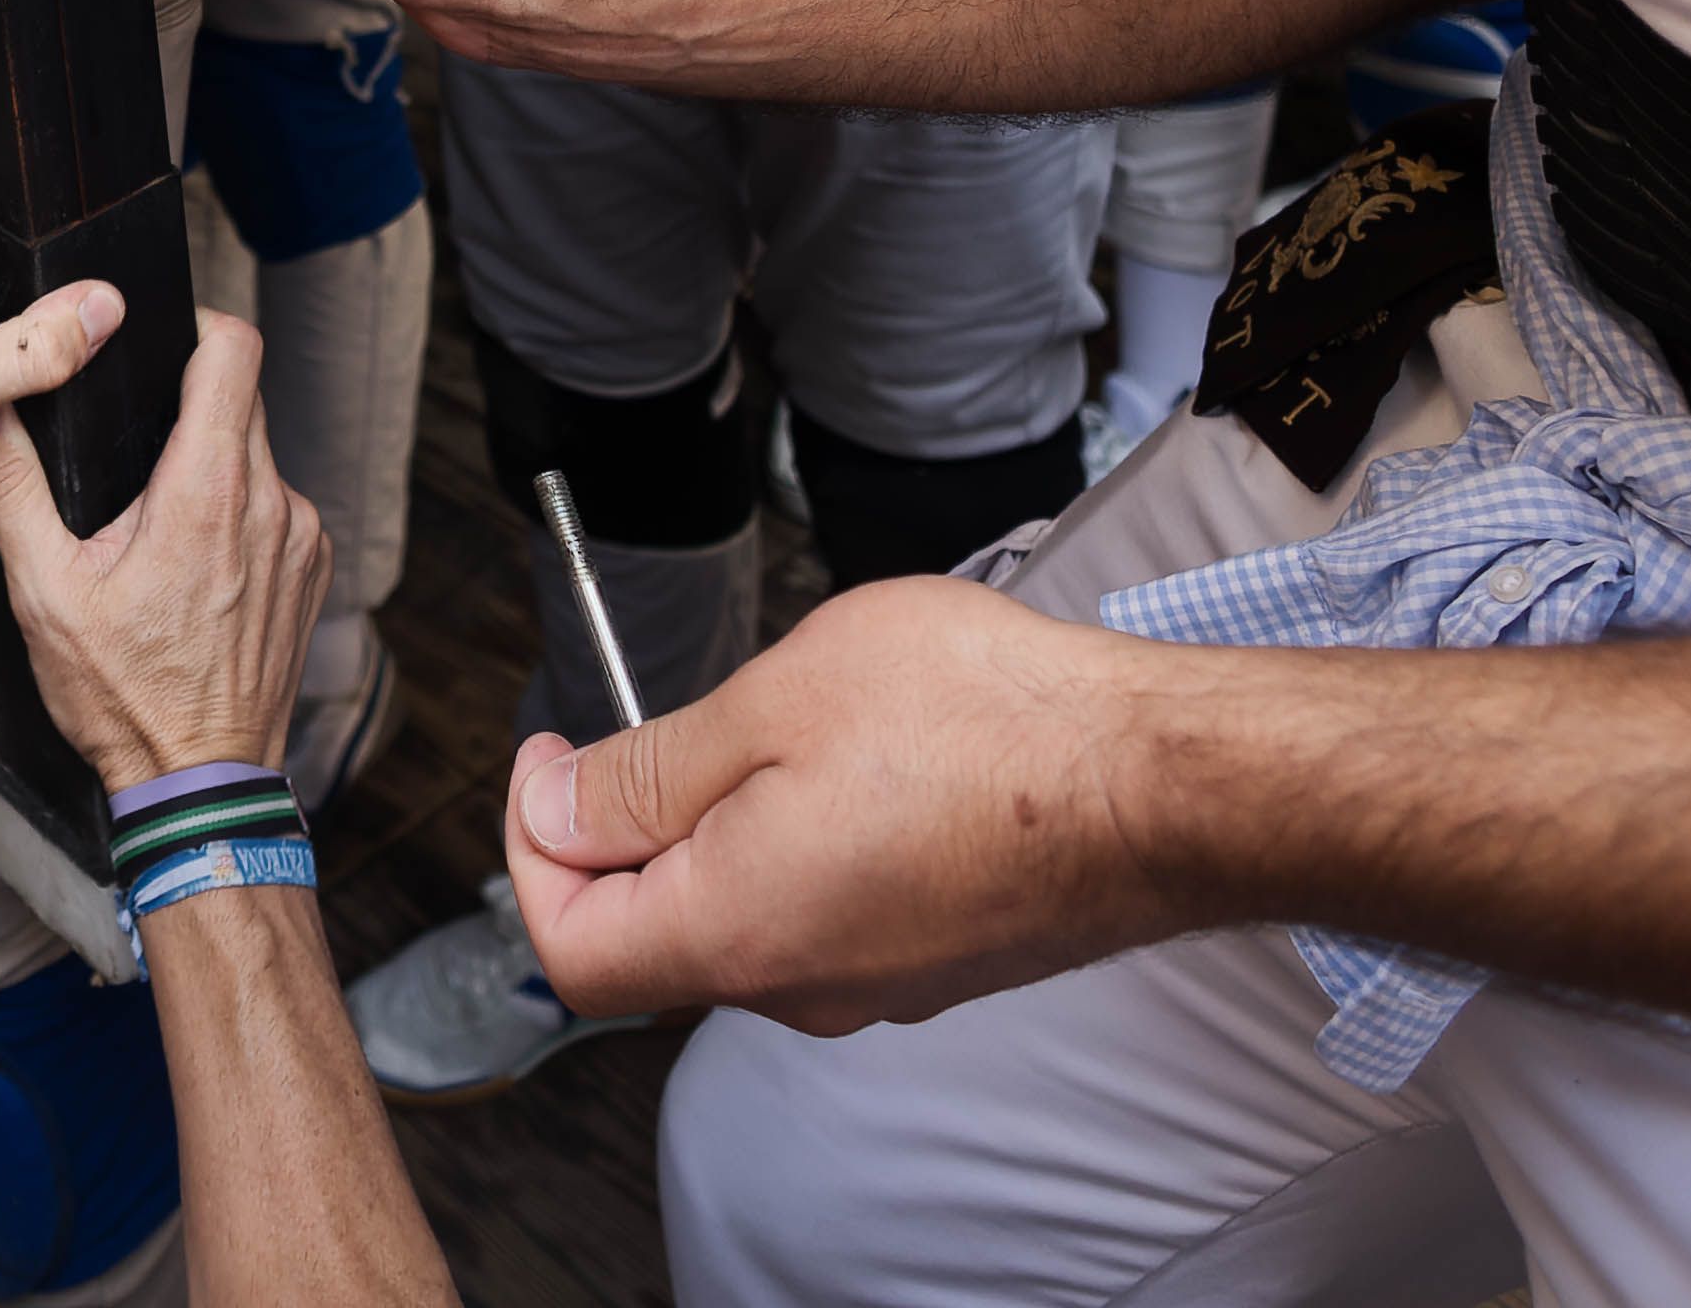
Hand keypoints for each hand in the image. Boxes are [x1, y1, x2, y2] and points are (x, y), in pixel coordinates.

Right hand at [0, 307, 329, 787]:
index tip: (159, 340)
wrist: (197, 780)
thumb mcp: (43, 589)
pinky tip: (196, 567)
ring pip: (258, 453)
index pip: (233, 349)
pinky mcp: (312, 568)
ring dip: (212, 468)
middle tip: (133, 455)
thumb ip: (10, 483)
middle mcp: (270, 502)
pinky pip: (276, 505)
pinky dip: (239, 515)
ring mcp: (301, 537)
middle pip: (240, 398)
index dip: (195, 325)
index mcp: (207, 490)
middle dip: (186, 408)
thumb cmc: (124, 695)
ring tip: (158, 526)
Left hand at [507, 572, 1196, 1034]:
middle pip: (651, 936)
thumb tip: (555, 810)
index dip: (530, 846)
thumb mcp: (774, 703)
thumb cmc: (987, 728)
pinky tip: (852, 760)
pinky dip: (796, 841)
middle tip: (654, 725)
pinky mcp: (934, 958)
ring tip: (774, 723)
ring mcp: (876, 981)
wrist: (1160, 785)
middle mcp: (802, 986)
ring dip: (719, 827)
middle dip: (625, 828)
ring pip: (741, 918)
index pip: (570, 946)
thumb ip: (648, 772)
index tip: (549, 758)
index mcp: (737, 933)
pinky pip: (822, 912)